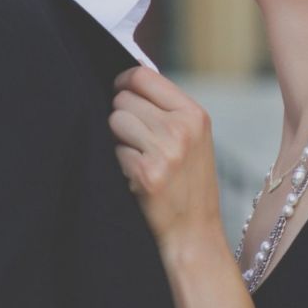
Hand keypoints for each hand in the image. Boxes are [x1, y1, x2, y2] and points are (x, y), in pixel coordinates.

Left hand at [109, 66, 221, 252]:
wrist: (194, 232)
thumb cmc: (189, 184)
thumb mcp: (193, 138)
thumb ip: (168, 109)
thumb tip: (127, 83)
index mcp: (195, 114)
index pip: (143, 76)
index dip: (123, 82)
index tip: (120, 94)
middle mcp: (183, 128)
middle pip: (124, 99)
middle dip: (121, 116)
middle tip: (135, 141)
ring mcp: (166, 151)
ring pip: (115, 121)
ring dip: (117, 139)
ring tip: (136, 157)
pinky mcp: (148, 174)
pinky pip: (113, 150)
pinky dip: (118, 163)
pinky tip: (134, 177)